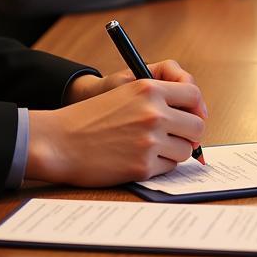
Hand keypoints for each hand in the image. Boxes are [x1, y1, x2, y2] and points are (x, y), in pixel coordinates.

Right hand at [27, 60, 207, 185]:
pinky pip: (168, 167)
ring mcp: (150, 141)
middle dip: (188, 134)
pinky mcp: (143, 166)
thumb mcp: (125, 93)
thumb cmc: (90, 118)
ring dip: (173, 151)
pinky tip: (138, 158)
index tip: (191, 117)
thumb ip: (159, 98)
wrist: (60, 141)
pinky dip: (158, 165)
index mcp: (149, 89)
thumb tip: (195, 114)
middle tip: (174, 137)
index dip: (196, 108)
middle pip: (196, 126)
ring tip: (150, 148)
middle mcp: (154, 113)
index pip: (193, 95)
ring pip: (184, 150)